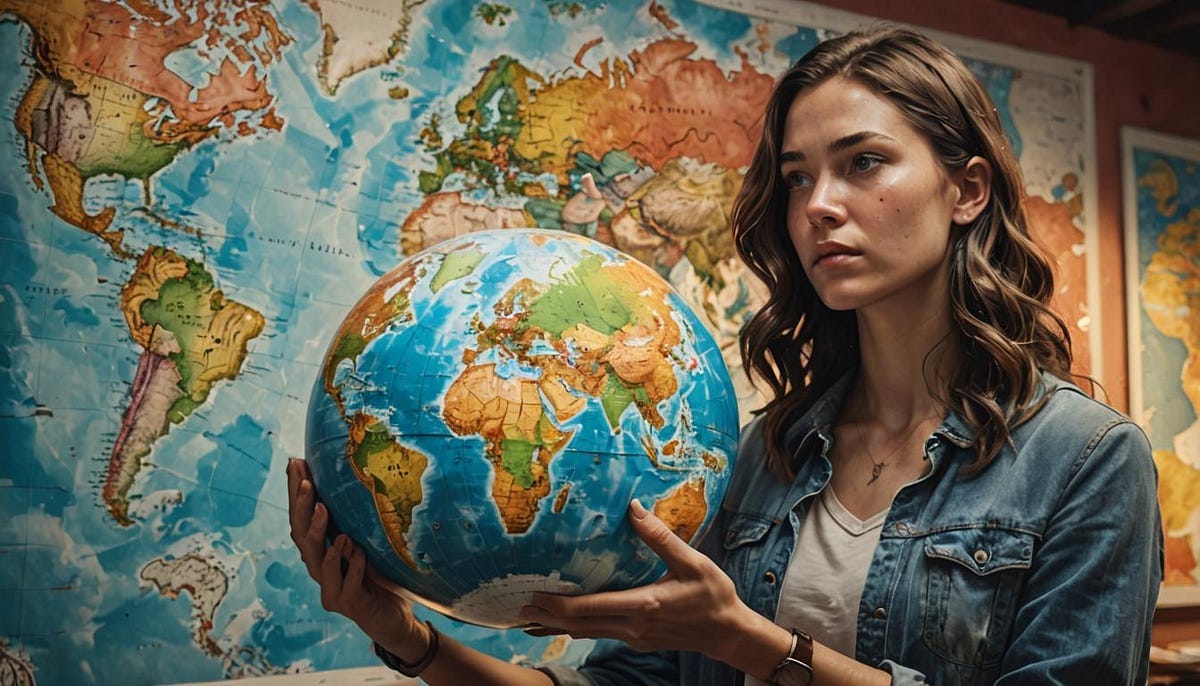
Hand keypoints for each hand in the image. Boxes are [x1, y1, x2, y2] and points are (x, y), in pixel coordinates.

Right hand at [286, 458, 422, 649]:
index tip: (295, 463)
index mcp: (320, 552)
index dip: (296, 493)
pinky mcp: (348, 605)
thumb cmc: (378, 576)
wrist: (392, 617)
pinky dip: (351, 564)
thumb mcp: (365, 541)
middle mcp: (320, 570)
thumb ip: (353, 519)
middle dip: (301, 507)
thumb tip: (351, 478)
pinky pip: (347, 583)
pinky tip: (356, 547)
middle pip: (302, 537)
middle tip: (305, 482)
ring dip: (319, 533)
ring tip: (323, 509)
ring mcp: (331, 589)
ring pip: (318, 561)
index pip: (302, 519)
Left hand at [519, 499, 749, 658]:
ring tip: (531, 615)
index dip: (558, 604)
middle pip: (579, 625)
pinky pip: (599, 633)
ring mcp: (634, 636)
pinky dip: (578, 626)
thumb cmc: (713, 596)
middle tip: (518, 604)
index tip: (534, 595)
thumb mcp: (691, 562)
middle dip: (547, 615)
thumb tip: (634, 507)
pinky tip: (566, 621)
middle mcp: (632, 625)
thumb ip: (660, 537)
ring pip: (586, 632)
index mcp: (642, 605)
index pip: (589, 608)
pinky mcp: (637, 639)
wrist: (728, 633)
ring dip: (558, 623)